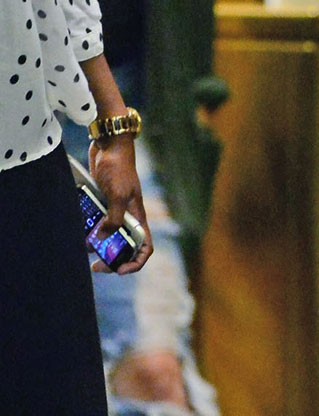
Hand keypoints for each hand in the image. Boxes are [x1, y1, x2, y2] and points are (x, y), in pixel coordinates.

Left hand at [89, 136, 152, 272]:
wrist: (109, 145)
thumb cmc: (118, 168)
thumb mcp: (117, 195)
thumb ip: (112, 219)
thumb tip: (102, 239)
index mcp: (138, 218)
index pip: (145, 247)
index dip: (135, 262)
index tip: (119, 270)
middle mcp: (128, 217)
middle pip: (123, 246)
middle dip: (110, 258)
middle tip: (96, 264)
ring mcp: (114, 211)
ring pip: (106, 236)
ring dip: (95, 244)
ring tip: (83, 245)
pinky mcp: (101, 203)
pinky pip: (94, 222)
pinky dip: (86, 228)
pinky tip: (77, 228)